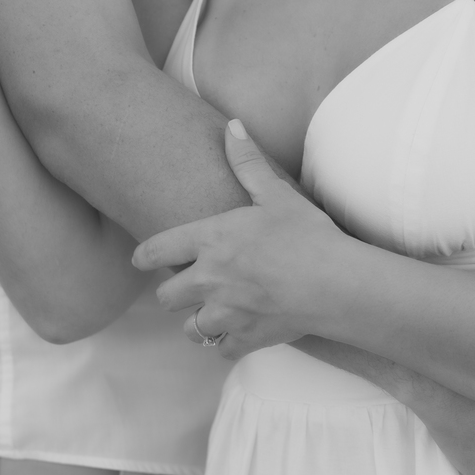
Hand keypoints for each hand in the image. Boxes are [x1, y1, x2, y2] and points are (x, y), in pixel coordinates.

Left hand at [132, 121, 345, 358]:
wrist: (334, 284)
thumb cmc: (305, 234)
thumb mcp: (276, 193)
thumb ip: (247, 162)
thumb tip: (232, 125)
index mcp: (210, 241)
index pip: (156, 250)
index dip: (143, 256)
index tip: (139, 259)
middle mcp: (208, 280)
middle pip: (166, 297)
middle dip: (173, 292)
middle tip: (185, 286)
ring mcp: (225, 313)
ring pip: (189, 329)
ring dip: (196, 322)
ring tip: (211, 312)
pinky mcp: (246, 338)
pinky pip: (222, 349)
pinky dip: (227, 343)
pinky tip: (238, 332)